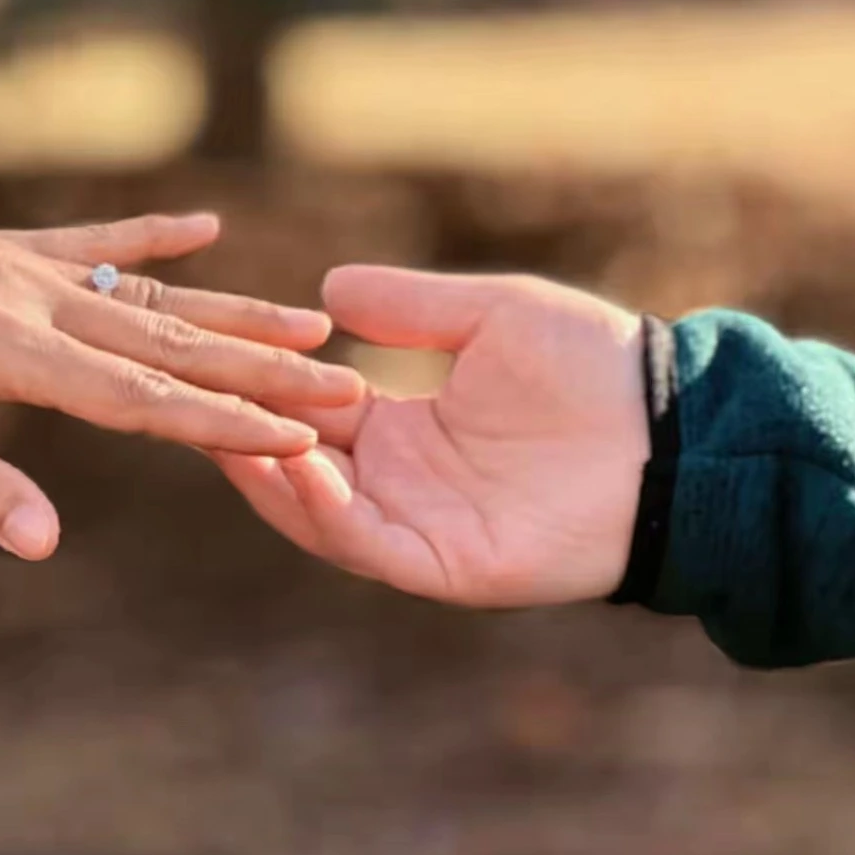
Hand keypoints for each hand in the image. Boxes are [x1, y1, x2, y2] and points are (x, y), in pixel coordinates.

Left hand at [0, 205, 360, 561]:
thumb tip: (48, 546)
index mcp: (7, 352)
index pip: (138, 397)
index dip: (223, 420)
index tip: (301, 436)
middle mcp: (33, 300)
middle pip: (169, 342)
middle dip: (264, 370)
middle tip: (347, 385)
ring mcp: (25, 267)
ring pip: (150, 293)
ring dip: (234, 310)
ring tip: (313, 320)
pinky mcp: (6, 250)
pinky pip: (93, 240)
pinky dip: (153, 234)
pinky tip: (207, 226)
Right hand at [216, 266, 649, 606]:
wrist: (668, 428)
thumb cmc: (591, 364)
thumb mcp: (488, 314)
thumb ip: (410, 306)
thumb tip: (328, 290)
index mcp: (404, 430)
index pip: (308, 417)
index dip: (261, 392)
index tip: (211, 355)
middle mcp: (401, 483)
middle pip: (296, 469)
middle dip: (242, 437)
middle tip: (186, 399)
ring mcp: (420, 527)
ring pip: (317, 515)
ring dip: (268, 477)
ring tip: (222, 435)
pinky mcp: (446, 564)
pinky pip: (368, 545)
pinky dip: (323, 514)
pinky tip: (295, 467)